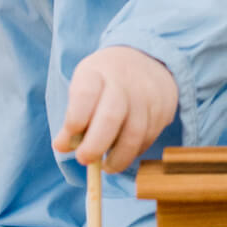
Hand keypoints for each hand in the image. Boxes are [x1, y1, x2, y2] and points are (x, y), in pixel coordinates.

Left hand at [55, 45, 178, 173]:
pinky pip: (149, 138)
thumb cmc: (106, 80)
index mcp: (97, 72)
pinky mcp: (164, 109)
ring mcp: (147, 95)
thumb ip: (73, 116)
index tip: (66, 141)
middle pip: (111, 116)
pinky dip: (134, 152)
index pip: (85, 94)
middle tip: (84, 160)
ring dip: (118, 157)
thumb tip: (62, 147)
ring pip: (134, 134)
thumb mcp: (85, 86)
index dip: (75, 120)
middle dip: (95, 145)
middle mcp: (124, 81)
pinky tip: (125, 153)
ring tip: (107, 166)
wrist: (147, 59)